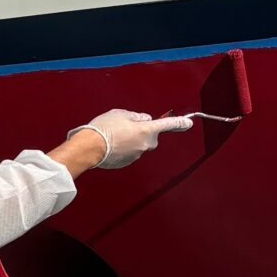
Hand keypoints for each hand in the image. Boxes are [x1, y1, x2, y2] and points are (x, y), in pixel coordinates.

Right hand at [78, 108, 194, 168]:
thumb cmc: (104, 128)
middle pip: (150, 136)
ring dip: (130, 140)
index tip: (188, 123)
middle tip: (125, 125)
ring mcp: (137, 155)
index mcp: (146, 130)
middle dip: (142, 131)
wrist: (89, 148)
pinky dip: (123, 148)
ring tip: (112, 135)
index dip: (179, 123)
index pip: (167, 125)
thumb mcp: (120, 114)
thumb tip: (144, 119)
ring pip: (138, 144)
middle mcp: (145, 145)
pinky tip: (110, 144)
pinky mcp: (127, 163)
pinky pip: (129, 152)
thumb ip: (136, 116)